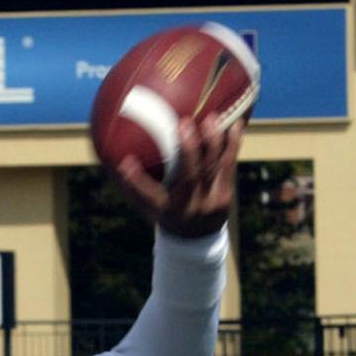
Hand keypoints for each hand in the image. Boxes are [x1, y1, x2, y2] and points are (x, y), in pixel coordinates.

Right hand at [111, 112, 243, 239]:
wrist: (196, 238)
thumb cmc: (167, 212)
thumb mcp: (149, 206)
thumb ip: (135, 186)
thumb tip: (119, 159)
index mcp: (167, 210)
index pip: (150, 196)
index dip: (137, 181)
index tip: (125, 163)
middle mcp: (190, 206)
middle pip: (190, 177)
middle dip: (188, 150)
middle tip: (184, 123)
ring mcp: (211, 200)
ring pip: (214, 169)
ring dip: (214, 142)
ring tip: (212, 118)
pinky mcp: (226, 194)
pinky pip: (229, 165)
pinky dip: (232, 143)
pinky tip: (237, 122)